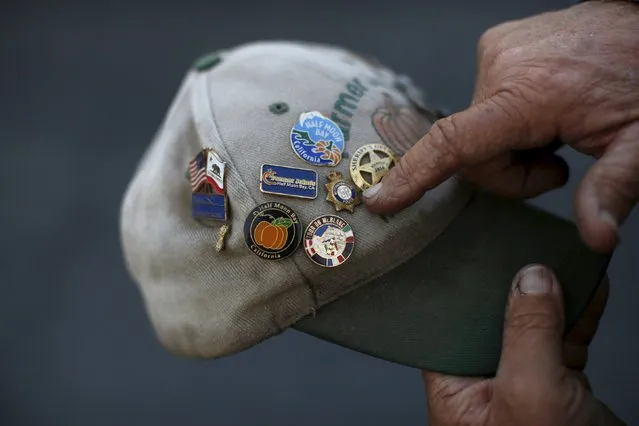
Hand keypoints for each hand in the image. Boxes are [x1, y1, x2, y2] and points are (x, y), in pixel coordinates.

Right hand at [364, 0, 638, 252]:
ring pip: (476, 131)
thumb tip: (596, 236)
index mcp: (531, 92)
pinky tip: (546, 110)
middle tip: (557, 164)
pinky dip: (510, 120)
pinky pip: (485, 104)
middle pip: (471, 151)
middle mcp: (502, 66)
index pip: (454, 142)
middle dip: (509, 172)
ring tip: (556, 132)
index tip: (380, 199)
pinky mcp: (497, 47)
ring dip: (510, 146)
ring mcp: (496, 52)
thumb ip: (614, 189)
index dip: (413, 175)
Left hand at [423, 265, 623, 425]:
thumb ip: (527, 333)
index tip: (476, 249)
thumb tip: (531, 279)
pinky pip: (565, 339)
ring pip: (533, 325)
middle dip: (513, 284)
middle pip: (493, 318)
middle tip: (522, 244)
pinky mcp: (556, 384)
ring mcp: (521, 381)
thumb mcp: (529, 392)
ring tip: (562, 260)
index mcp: (454, 386)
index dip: (463, 286)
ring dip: (552, 295)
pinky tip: (589, 290)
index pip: (449, 322)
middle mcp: (482, 381)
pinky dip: (580, 315)